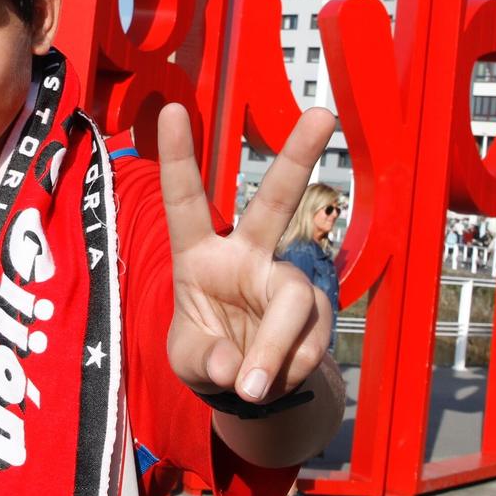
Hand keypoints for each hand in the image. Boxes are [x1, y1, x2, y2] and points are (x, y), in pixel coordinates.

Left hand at [158, 103, 335, 404]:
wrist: (250, 387)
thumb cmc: (208, 355)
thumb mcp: (188, 362)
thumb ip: (205, 361)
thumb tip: (237, 367)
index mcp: (200, 255)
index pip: (186, 202)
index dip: (180, 158)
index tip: (173, 108)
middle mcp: (247, 256)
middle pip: (275, 202)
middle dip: (298, 156)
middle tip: (322, 113)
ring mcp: (286, 281)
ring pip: (294, 300)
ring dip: (275, 347)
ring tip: (255, 387)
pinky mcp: (316, 313)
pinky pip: (311, 339)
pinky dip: (291, 367)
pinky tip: (276, 381)